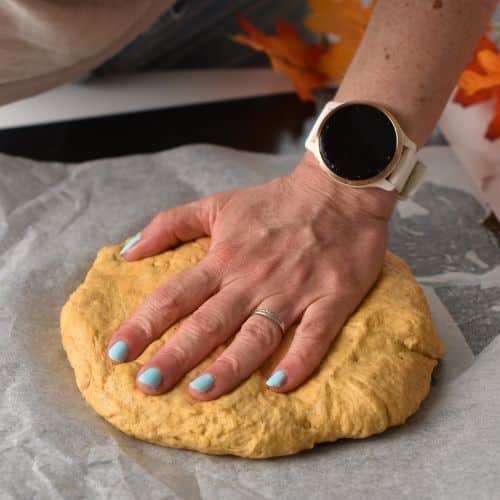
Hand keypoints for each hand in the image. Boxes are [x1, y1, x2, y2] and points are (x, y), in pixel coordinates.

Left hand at [107, 151, 395, 399]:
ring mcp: (293, 290)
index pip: (175, 295)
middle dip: (175, 355)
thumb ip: (170, 225)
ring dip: (229, 365)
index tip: (117, 352)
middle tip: (147, 385)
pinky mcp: (331, 297)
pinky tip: (280, 386)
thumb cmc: (274, 201)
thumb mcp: (217, 205)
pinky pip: (315, 334)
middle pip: (208, 322)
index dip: (144, 323)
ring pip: (256, 334)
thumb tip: (127, 252)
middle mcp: (253, 279)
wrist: (338, 190)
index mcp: (224, 258)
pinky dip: (300, 360)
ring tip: (201, 392)